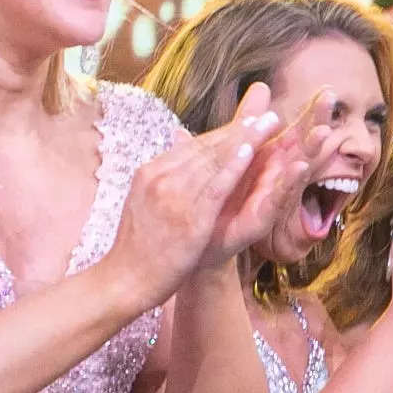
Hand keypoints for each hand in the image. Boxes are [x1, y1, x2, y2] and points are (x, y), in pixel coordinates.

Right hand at [113, 86, 279, 302]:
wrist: (124, 279)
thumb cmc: (139, 245)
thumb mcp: (145, 201)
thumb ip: (164, 175)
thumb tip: (177, 147)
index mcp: (151, 171)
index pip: (193, 147)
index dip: (224, 133)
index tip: (249, 120)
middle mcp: (159, 176)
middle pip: (205, 148)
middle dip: (240, 130)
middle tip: (268, 114)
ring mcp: (171, 195)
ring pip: (213, 161)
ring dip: (243, 139)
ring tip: (267, 124)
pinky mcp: (186, 216)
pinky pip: (214, 186)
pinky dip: (233, 166)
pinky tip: (250, 151)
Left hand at [206, 82, 343, 263]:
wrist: (196, 240)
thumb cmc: (217, 201)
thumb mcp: (229, 159)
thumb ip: (241, 128)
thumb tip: (252, 95)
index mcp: (269, 164)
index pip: (295, 135)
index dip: (310, 115)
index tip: (327, 92)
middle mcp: (276, 180)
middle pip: (302, 148)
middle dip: (317, 124)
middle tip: (331, 100)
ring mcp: (271, 199)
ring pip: (295, 172)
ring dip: (311, 152)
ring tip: (325, 131)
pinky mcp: (261, 218)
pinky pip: (277, 198)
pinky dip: (288, 182)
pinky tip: (298, 166)